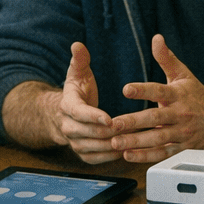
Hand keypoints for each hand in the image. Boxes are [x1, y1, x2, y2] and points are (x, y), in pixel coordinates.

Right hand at [55, 42, 121, 163]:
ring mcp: (75, 143)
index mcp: (67, 106)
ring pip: (96, 148)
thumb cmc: (77, 92)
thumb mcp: (78, 74)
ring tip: (137, 139)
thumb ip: (80, 60)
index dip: (94, 116)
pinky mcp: (83, 154)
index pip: (79, 113)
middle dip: (111, 132)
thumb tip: (78, 45)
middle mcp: (68, 127)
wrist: (66, 115)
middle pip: (90, 133)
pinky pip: (98, 158)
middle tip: (133, 129)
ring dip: (115, 144)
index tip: (110, 119)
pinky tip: (130, 149)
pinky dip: (114, 155)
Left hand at [111, 35, 203, 162]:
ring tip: (116, 142)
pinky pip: (162, 153)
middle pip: (155, 118)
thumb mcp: (183, 74)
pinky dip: (145, 156)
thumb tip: (156, 38)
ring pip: (157, 138)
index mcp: (178, 94)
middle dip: (133, 122)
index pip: (159, 90)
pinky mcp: (181, 148)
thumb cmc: (197, 95)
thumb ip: (166, 58)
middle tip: (114, 124)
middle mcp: (179, 114)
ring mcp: (181, 133)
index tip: (126, 89)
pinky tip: (129, 155)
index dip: (143, 90)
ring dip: (136, 142)